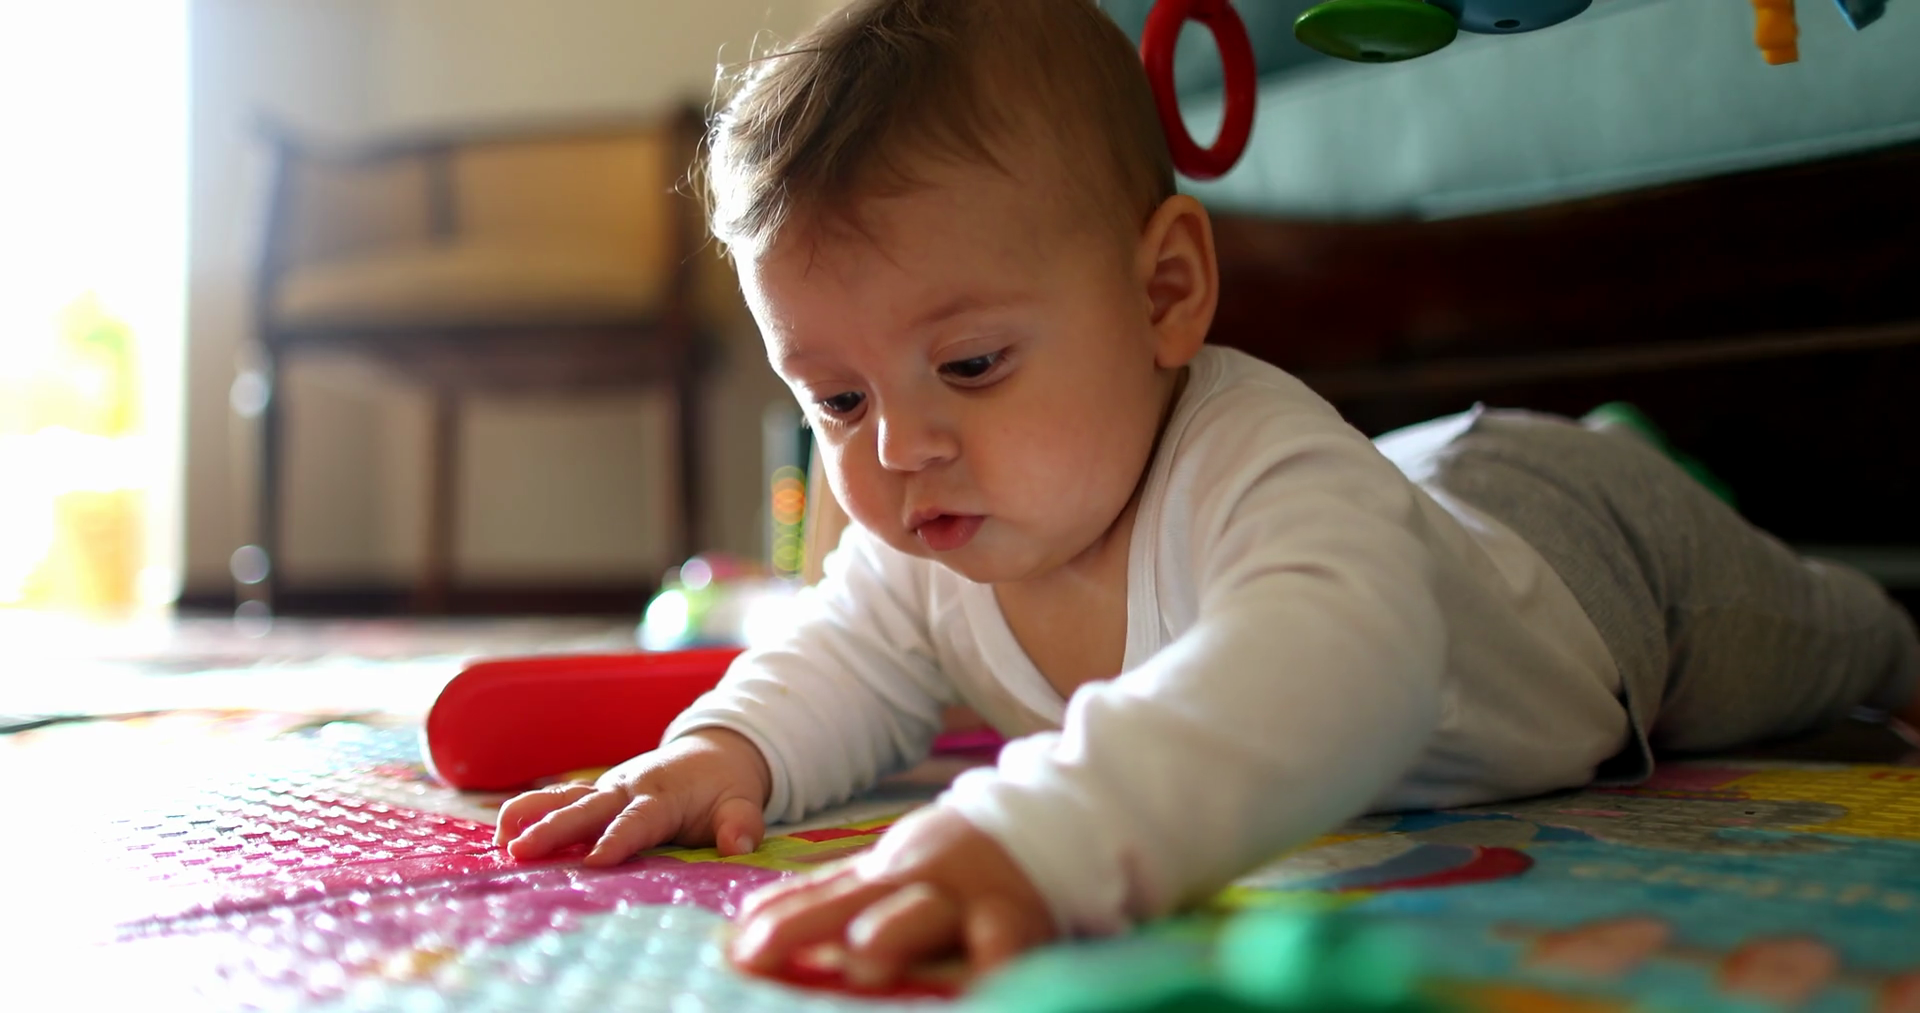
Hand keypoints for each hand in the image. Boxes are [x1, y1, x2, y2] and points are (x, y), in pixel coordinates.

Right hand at [494, 728, 771, 865]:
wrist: (714, 752)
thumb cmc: (725, 786)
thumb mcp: (743, 803)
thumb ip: (740, 824)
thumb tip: (738, 846)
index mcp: (663, 796)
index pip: (637, 821)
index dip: (616, 840)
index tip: (593, 862)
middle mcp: (628, 788)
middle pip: (587, 809)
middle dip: (554, 829)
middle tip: (521, 850)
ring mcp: (607, 788)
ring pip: (564, 799)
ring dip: (532, 816)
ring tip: (501, 840)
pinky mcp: (595, 792)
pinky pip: (558, 799)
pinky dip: (529, 810)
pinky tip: (501, 833)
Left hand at [730, 805, 1055, 987]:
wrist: (1047, 823)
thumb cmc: (953, 865)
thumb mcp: (887, 872)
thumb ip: (825, 897)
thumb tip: (748, 920)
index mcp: (888, 875)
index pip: (825, 900)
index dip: (783, 924)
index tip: (739, 951)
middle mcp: (924, 884)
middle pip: (865, 902)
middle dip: (819, 924)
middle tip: (772, 947)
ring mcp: (972, 899)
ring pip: (933, 913)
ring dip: (898, 931)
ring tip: (863, 957)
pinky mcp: (1023, 919)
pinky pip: (1007, 942)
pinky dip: (992, 961)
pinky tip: (975, 983)